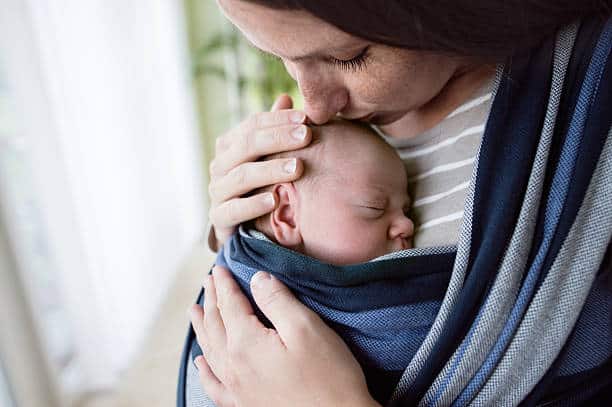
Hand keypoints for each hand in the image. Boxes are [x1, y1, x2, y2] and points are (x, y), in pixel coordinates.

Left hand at [189, 266, 379, 406]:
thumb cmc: (328, 377)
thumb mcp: (306, 328)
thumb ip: (277, 300)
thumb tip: (257, 279)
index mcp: (246, 343)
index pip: (229, 305)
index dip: (224, 284)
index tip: (219, 269)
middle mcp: (234, 366)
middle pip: (216, 325)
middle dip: (211, 300)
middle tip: (208, 282)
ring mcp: (237, 388)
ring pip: (210, 350)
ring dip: (202, 327)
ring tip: (195, 311)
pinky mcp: (245, 404)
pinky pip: (214, 384)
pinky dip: (205, 370)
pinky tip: (201, 362)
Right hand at [208, 95, 310, 249]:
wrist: (246, 228)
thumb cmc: (262, 185)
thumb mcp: (270, 156)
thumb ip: (276, 130)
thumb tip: (284, 97)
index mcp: (231, 145)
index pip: (253, 124)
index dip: (279, 119)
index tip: (307, 118)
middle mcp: (220, 165)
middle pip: (247, 145)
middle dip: (278, 139)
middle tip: (307, 136)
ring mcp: (217, 191)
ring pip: (241, 176)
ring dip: (270, 170)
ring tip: (298, 168)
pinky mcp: (219, 218)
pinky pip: (233, 210)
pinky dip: (253, 204)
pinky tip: (274, 201)